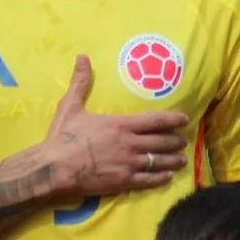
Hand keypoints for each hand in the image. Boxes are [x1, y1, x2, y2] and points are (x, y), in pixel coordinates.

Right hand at [41, 55, 188, 196]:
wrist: (55, 167)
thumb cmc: (64, 136)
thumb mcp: (71, 105)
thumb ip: (80, 82)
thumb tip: (82, 57)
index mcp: (121, 124)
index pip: (155, 120)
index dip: (172, 119)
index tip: (184, 119)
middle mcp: (130, 143)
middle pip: (161, 141)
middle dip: (176, 141)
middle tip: (184, 140)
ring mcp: (129, 164)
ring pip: (159, 161)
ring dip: (173, 160)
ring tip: (182, 160)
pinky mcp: (124, 182)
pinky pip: (149, 180)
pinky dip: (161, 178)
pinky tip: (168, 177)